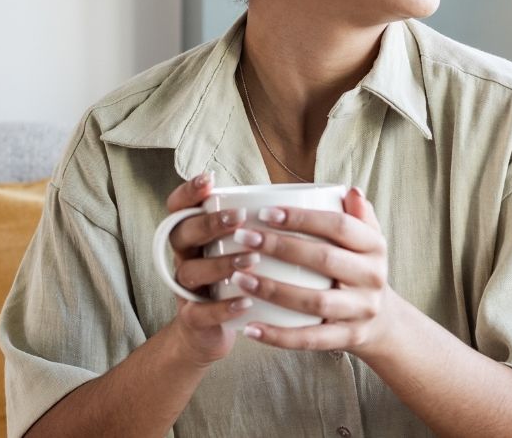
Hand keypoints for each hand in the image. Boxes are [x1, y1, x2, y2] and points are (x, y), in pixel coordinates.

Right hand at [161, 171, 261, 367]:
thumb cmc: (240, 280)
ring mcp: (186, 288)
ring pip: (190, 271)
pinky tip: (246, 302)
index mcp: (196, 235)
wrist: (213, 332)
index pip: (180, 207)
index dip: (189, 192)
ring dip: (220, 264)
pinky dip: (222, 308)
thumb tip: (332, 193)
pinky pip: (200, 312)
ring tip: (250, 260)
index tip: (210, 180)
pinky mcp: (192, 319)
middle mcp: (186, 257)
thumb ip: (272, 222)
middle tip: (239, 218)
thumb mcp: (247, 248)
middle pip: (182, 233)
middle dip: (209, 223)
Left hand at [229, 186, 398, 356]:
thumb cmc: (359, 269)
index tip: (264, 212)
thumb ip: (357, 216)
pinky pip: (310, 339)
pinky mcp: (348, 338)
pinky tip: (250, 328)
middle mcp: (373, 277)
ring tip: (238, 279)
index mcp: (375, 246)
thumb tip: (349, 191)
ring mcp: (361, 310)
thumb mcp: (367, 240)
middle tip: (242, 238)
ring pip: (314, 301)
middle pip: (325, 259)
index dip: (302, 218)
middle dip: (280, 247)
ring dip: (273, 290)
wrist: (383, 321)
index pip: (340, 226)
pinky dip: (278, 336)